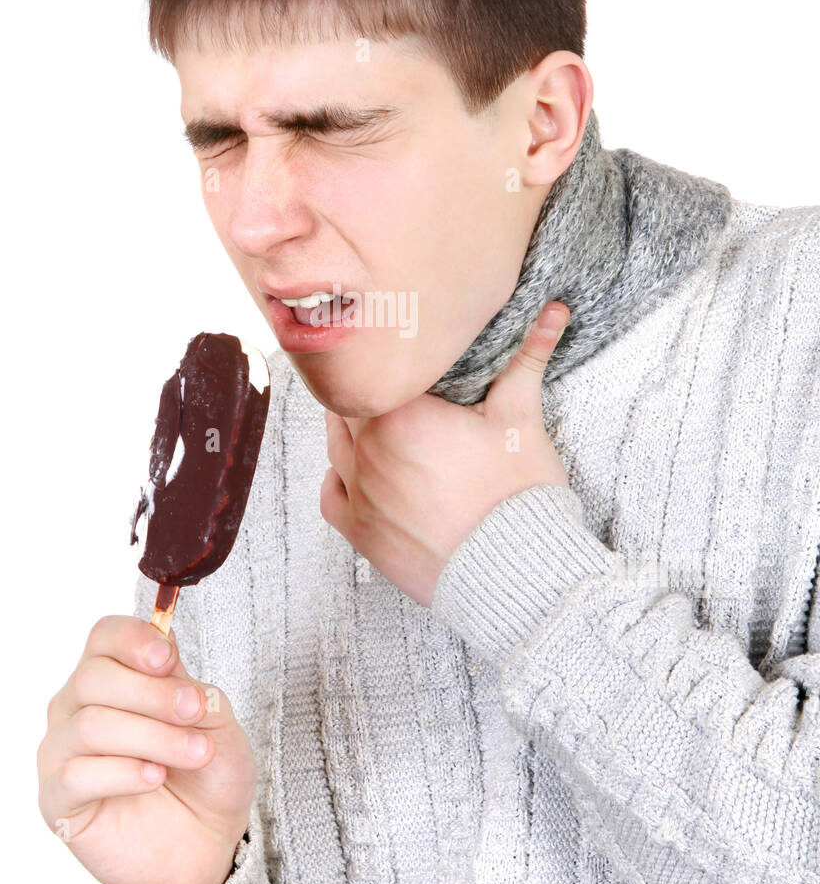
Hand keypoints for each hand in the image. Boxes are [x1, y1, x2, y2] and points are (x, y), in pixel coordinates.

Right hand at [37, 615, 256, 883]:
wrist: (208, 844)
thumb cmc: (207, 774)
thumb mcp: (214, 721)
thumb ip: (185, 683)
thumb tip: (163, 645)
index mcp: (113, 675)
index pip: (104, 636)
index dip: (132, 639)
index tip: (167, 658)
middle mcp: (77, 707)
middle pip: (93, 677)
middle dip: (152, 694)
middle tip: (195, 711)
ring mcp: (62, 753)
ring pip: (90, 725)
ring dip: (151, 736)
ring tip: (195, 753)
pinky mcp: (57, 801)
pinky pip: (76, 774)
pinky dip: (123, 772)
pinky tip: (155, 778)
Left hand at [321, 302, 570, 606]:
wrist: (515, 574)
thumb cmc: (518, 495)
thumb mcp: (521, 419)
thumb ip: (526, 358)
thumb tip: (552, 310)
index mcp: (401, 414)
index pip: (374, 367)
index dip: (387, 357)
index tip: (404, 353)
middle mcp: (367, 450)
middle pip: (350, 402)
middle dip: (373, 393)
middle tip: (401, 390)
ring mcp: (359, 493)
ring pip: (336, 444)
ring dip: (353, 430)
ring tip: (385, 427)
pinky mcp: (360, 533)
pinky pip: (330, 495)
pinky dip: (341, 480)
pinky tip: (362, 472)